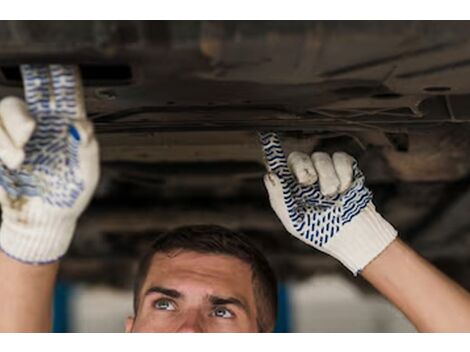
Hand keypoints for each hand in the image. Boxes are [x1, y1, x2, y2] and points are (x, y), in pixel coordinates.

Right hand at [0, 65, 98, 263]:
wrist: (43, 221)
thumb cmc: (69, 195)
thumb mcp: (87, 174)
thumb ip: (87, 149)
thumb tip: (81, 124)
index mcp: (63, 127)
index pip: (58, 95)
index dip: (55, 77)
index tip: (54, 65)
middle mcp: (36, 127)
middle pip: (18, 102)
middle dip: (19, 114)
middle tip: (30, 131)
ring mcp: (12, 138)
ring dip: (5, 138)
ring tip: (20, 161)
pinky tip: (10, 166)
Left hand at [260, 132, 396, 273]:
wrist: (353, 237)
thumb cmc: (320, 232)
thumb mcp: (293, 220)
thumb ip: (279, 198)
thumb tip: (270, 174)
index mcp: (290, 188)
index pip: (278, 165)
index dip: (272, 149)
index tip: (267, 135)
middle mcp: (306, 176)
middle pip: (297, 157)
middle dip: (302, 167)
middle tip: (308, 182)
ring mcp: (326, 171)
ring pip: (320, 156)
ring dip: (326, 176)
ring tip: (331, 195)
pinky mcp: (346, 169)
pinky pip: (341, 158)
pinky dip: (343, 172)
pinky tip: (345, 189)